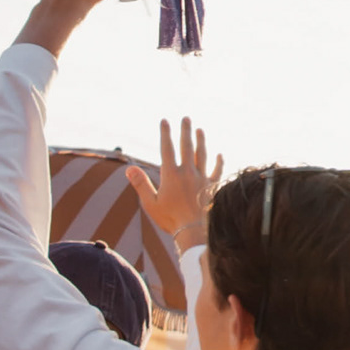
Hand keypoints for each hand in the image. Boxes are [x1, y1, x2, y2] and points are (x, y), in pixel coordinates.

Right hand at [130, 118, 223, 243]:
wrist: (195, 231)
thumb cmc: (170, 220)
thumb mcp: (151, 203)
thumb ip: (141, 184)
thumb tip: (129, 168)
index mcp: (171, 175)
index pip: (167, 149)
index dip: (165, 134)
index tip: (164, 121)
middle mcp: (188, 173)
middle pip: (186, 147)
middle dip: (185, 131)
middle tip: (186, 118)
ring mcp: (202, 179)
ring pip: (202, 155)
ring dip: (201, 141)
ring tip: (200, 130)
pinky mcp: (213, 187)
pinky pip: (217, 171)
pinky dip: (219, 162)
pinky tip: (220, 154)